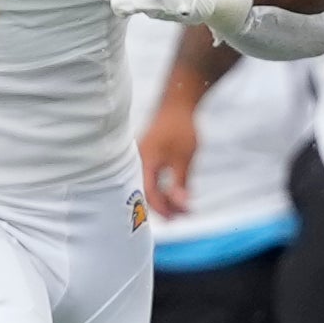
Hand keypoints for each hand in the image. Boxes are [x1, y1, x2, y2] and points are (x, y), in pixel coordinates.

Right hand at [138, 99, 199, 219]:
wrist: (177, 105)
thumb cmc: (180, 128)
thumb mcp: (184, 157)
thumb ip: (181, 182)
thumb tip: (181, 205)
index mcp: (145, 162)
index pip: (150, 193)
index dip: (164, 208)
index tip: (179, 217)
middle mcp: (139, 163)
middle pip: (147, 193)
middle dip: (165, 207)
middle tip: (184, 214)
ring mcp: (142, 160)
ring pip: (150, 187)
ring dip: (166, 198)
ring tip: (184, 206)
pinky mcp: (148, 158)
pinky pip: (152, 179)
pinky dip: (164, 188)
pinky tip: (178, 192)